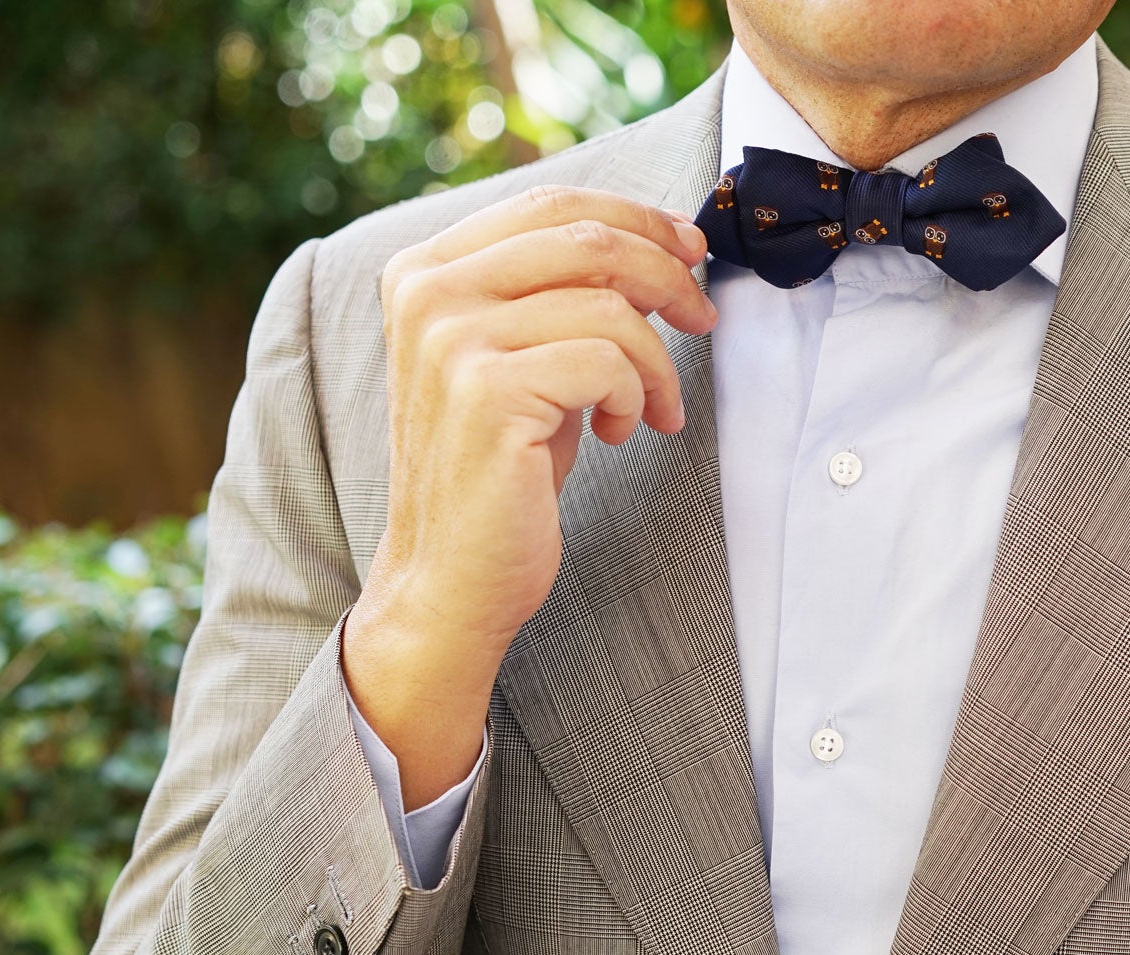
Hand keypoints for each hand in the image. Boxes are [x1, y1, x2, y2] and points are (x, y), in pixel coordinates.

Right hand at [342, 185, 715, 805]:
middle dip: (667, 275)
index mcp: (425, 268)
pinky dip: (636, 396)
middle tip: (703, 317)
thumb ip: (558, 292)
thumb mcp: (522, 357)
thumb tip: (660, 242)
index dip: (637, 217)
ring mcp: (451, 339)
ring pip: (608, 305)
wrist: (451, 575)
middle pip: (588, 239)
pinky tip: (618, 432)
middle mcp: (428, 291)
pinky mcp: (487, 392)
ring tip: (650, 409)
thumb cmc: (500, 469)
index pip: (552, 203)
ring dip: (656, 361)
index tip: (689, 248)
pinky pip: (607, 361)